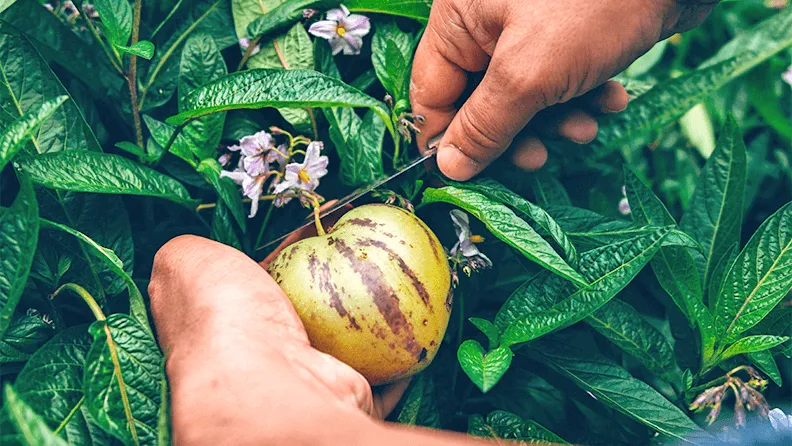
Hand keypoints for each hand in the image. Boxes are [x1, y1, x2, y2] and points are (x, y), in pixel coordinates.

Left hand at [148, 213, 489, 444]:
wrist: (265, 383)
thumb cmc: (224, 318)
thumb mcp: (189, 261)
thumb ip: (192, 252)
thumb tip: (198, 247)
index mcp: (225, 328)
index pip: (255, 285)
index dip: (282, 253)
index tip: (313, 225)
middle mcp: (264, 361)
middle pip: (302, 311)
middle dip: (330, 283)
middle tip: (357, 248)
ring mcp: (308, 381)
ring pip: (345, 342)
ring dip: (370, 316)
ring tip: (393, 278)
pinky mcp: (346, 394)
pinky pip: (383, 371)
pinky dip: (401, 352)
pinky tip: (412, 323)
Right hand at [411, 0, 716, 178]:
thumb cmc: (594, 5)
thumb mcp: (530, 75)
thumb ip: (485, 126)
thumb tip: (448, 167)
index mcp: (459, 19)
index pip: (431, 93)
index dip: (446, 139)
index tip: (467, 176)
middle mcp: (487, 20)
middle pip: (479, 99)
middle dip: (513, 133)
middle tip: (538, 157)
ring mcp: (528, 25)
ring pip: (524, 95)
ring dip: (555, 119)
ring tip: (587, 126)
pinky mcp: (568, 32)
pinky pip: (559, 78)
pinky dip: (582, 95)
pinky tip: (612, 98)